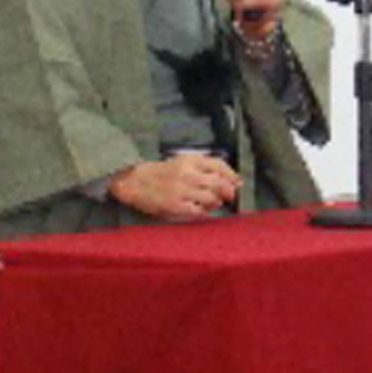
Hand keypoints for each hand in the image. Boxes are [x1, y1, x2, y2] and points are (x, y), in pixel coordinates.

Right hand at [109, 154, 238, 220]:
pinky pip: (198, 211)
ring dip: (216, 202)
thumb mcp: (181, 162)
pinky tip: (201, 210)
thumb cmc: (161, 173)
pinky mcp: (175, 205)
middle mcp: (187, 173)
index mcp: (189, 160)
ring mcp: (181, 190)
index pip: (218, 164)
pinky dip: (204, 212)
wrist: (134, 181)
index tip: (238, 182)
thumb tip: (227, 179)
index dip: (231, 175)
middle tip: (230, 196)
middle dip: (228, 191)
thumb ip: (202, 167)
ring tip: (213, 203)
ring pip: (211, 198)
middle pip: (218, 183)